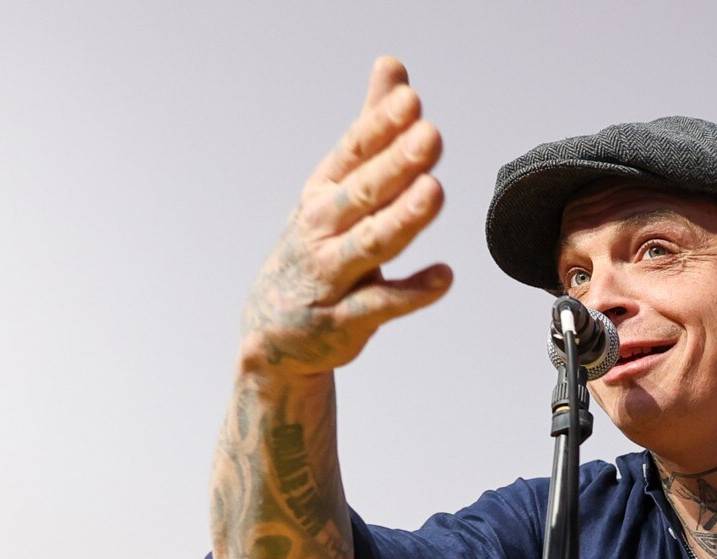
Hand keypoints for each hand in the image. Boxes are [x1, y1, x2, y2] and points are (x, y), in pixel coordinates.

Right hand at [239, 57, 451, 378]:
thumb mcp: (335, 187)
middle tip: (430, 134)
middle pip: (364, 192)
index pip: (353, 152)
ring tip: (436, 193)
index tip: (410, 97)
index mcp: (323, 192)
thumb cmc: (316, 248)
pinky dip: (411, 292)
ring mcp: (332, 274)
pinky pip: (381, 305)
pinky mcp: (345, 320)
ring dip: (403, 219)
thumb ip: (371, 130)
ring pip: (371, 244)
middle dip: (397, 163)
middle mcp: (323, 228)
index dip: (380, 125)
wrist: (272, 332)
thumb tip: (393, 67)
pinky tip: (443, 277)